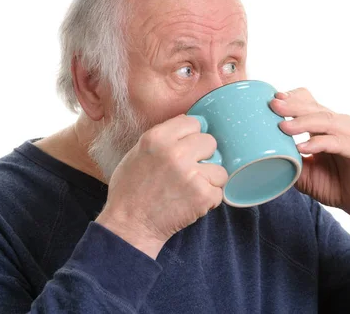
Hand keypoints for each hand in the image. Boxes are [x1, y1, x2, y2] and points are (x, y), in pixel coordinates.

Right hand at [96, 114, 227, 258]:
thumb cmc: (129, 191)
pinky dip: (209, 200)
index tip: (188, 148)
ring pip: (220, 168)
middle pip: (210, 142)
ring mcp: (191, 174)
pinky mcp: (202, 195)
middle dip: (204, 156)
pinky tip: (192, 203)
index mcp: (157, 138)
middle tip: (191, 170)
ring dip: (210, 180)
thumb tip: (187, 129)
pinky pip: (219, 191)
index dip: (192, 136)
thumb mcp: (136, 153)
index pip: (192, 122)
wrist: (129, 226)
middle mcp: (175, 152)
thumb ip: (161, 139)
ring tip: (192, 189)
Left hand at [270, 88, 349, 245]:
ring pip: (325, 121)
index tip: (271, 99)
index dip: (291, 98)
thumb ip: (289, 162)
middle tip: (272, 105)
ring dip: (302, 122)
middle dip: (291, 106)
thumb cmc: (336, 185)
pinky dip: (319, 143)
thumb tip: (263, 158)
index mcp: (326, 125)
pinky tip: (303, 147)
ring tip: (283, 127)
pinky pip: (337, 142)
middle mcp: (340, 124)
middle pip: (314, 108)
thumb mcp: (305, 173)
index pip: (309, 102)